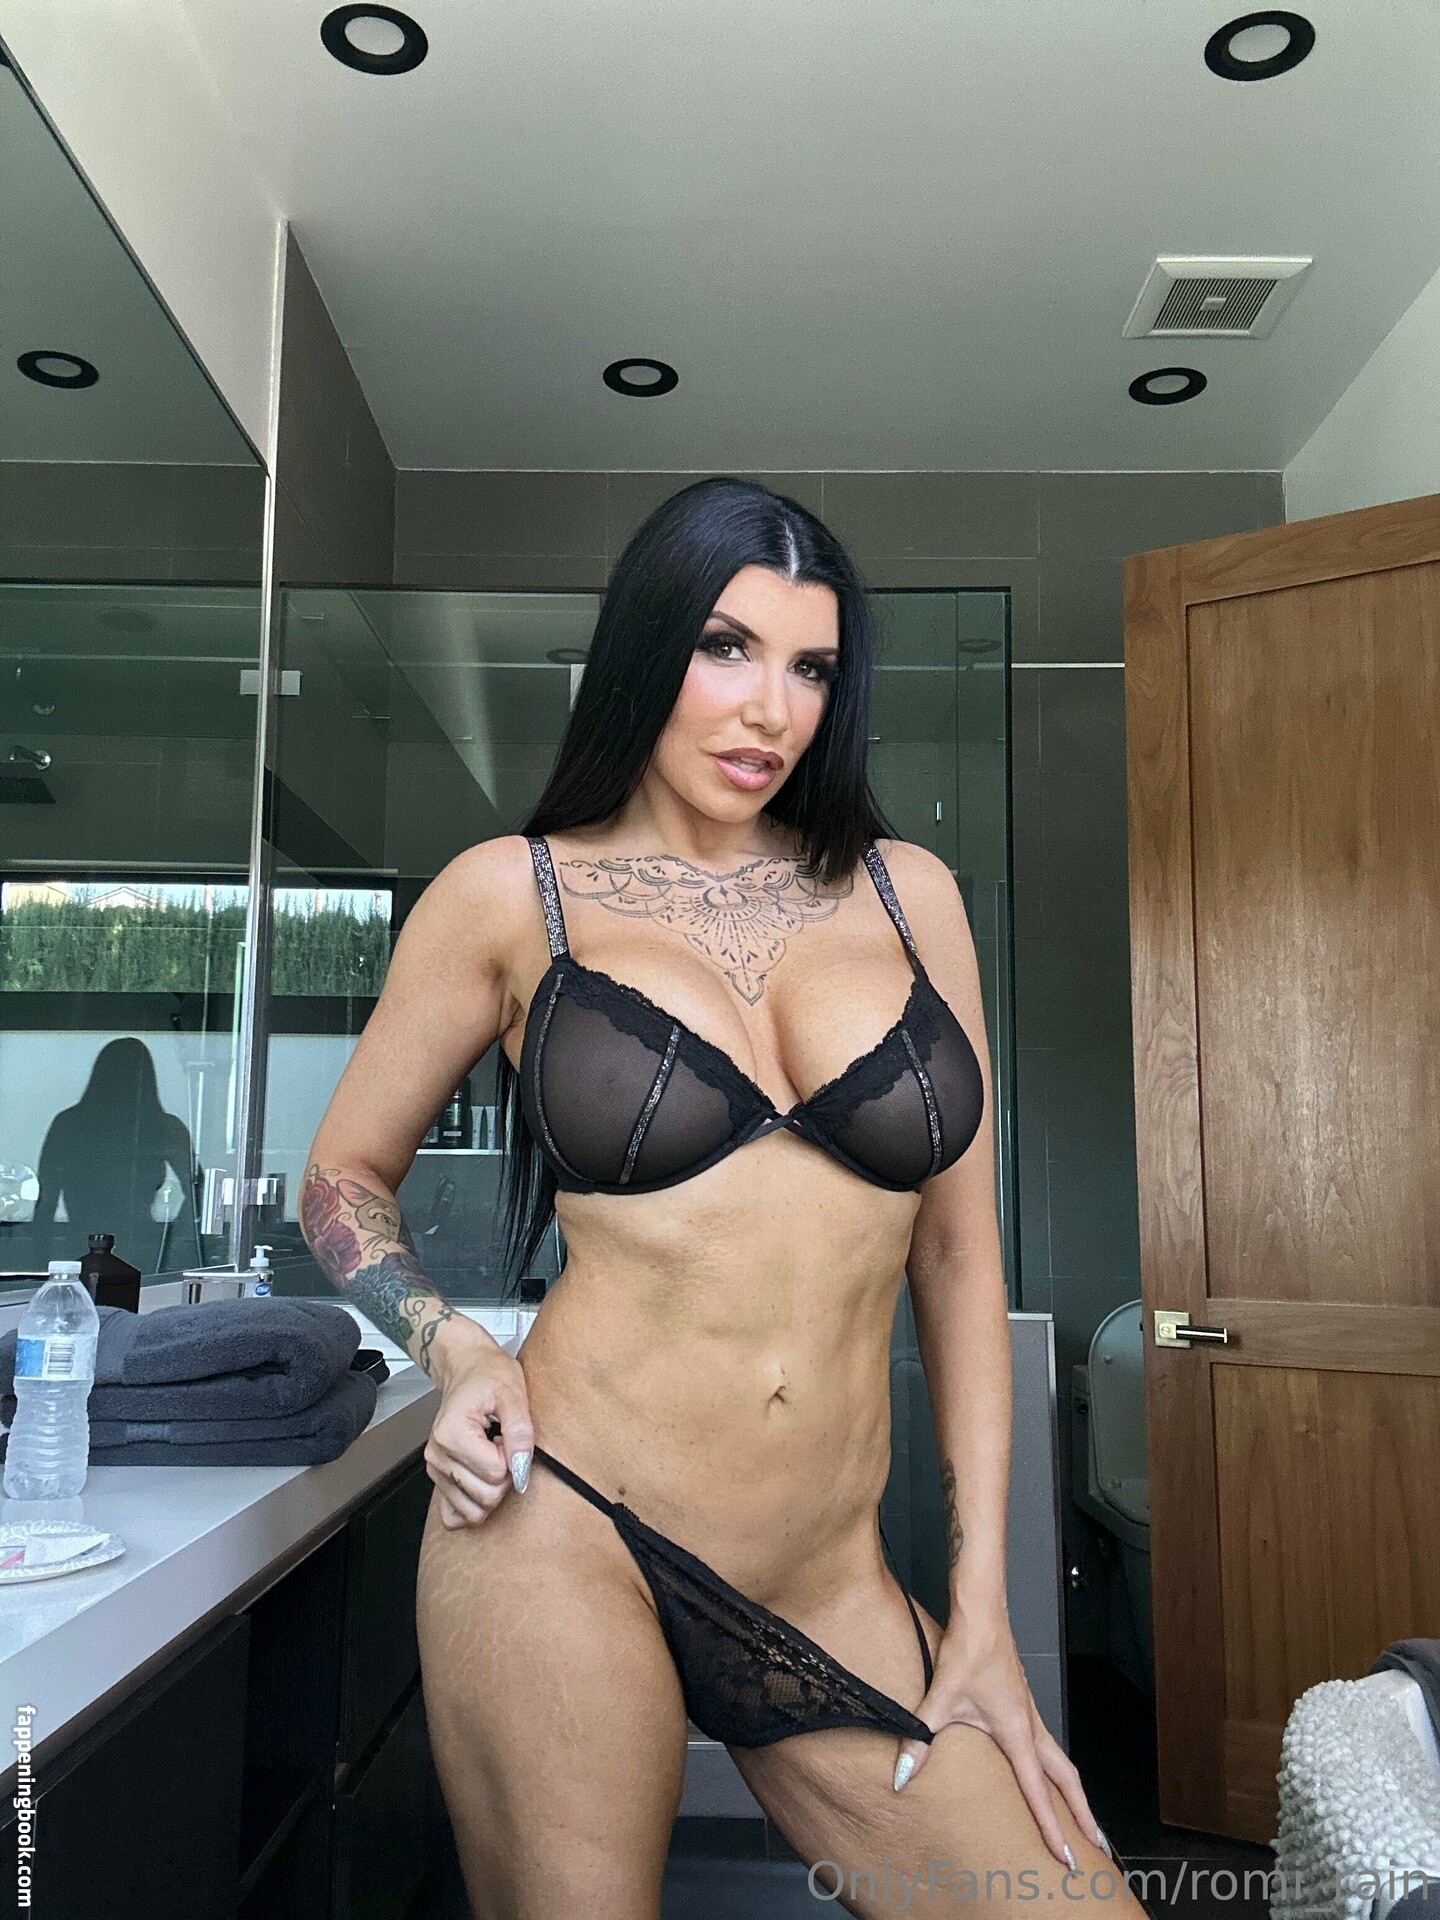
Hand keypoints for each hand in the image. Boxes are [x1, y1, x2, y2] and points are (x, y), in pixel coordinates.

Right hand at [423, 1329, 534, 1528]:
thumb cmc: (488, 1375)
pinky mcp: (439, 1478)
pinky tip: (482, 1478)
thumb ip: (520, 1432)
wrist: (468, 1367)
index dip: (512, 1458)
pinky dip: (475, 1504)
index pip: (495, 1474)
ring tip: (492, 1455)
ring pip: (473, 1511)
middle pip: (485, 1496)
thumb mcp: (513, 1394)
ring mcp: (436, 1469)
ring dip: (492, 1488)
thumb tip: (521, 1469)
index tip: (508, 1436)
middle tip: (503, 1445)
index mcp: (451, 1434)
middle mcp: (437, 1455)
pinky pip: (456, 1515)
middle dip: (505, 1477)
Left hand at [892, 1599, 1104, 1870]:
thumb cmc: (968, 1649)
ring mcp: (1030, 1714)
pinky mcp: (1023, 1704)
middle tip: (1096, 1848)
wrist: (982, 1611)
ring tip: (1081, 1819)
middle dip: (1083, 1816)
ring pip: (1061, 1762)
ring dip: (1073, 1792)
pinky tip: (1046, 1776)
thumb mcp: (940, 1698)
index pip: (1038, 1791)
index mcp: (1017, 1731)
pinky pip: (1049, 1746)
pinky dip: (1056, 1770)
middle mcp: (1031, 1726)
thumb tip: (902, 1775)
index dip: (1052, 1828)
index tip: (1066, 1858)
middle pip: (1067, 1780)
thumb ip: (920, 1739)